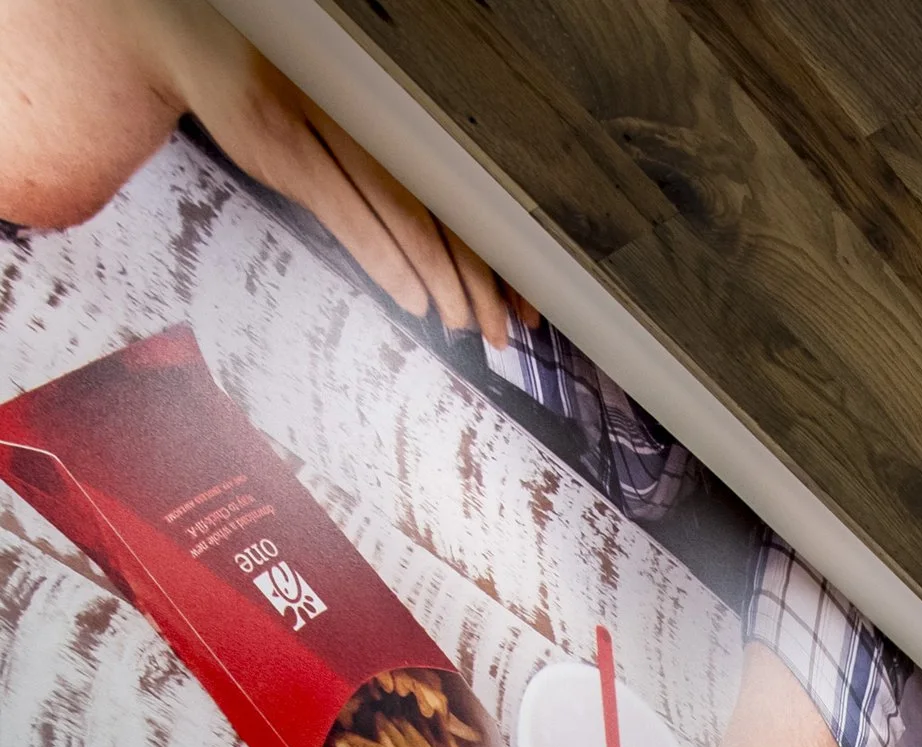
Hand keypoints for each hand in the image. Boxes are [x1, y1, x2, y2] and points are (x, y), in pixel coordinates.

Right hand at [1, 0, 527, 328]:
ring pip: (407, 217)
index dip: (496, 252)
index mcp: (398, 113)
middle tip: (504, 332)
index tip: (525, 299)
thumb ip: (391, 174)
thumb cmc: (279, 81)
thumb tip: (445, 244)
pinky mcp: (284, 148)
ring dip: (442, 282)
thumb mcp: (348, 121)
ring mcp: (328, 130)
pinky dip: (388, 262)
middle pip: (444, 211)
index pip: (461, 197)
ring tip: (469, 325)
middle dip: (480, 281)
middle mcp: (371, 116)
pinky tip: (416, 300)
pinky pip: (351, 215)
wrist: (191, 32)